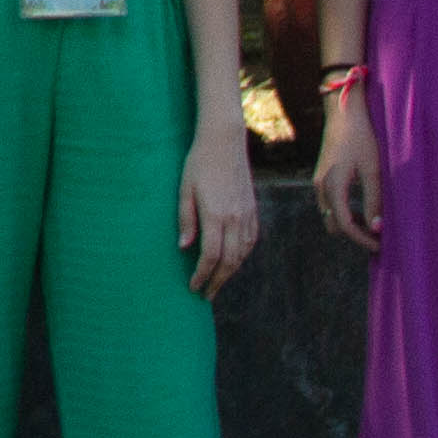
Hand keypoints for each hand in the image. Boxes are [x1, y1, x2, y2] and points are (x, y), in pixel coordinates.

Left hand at [176, 130, 260, 298]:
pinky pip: (251, 240)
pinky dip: (243, 256)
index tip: (193, 286)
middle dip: (217, 281)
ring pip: (243, 253)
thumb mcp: (184, 190)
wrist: (225, 142)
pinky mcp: (253, 209)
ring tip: (218, 282)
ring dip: (231, 272)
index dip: (202, 275)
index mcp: (216, 215)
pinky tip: (234, 261)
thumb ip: (186, 220)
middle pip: (229, 260)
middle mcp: (235, 218)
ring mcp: (247, 214)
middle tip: (206, 295)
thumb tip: (184, 248)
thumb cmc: (199, 164)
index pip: (211, 256)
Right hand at [314, 92, 384, 249]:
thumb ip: (374, 200)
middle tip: (378, 235)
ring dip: (349, 223)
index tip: (381, 246)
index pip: (345, 225)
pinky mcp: (321, 176)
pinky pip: (329, 204)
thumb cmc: (361, 138)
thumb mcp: (372, 170)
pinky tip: (361, 206)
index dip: (363, 239)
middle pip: (334, 225)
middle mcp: (321, 187)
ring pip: (330, 215)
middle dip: (354, 234)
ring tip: (372, 221)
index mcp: (332, 186)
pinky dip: (344, 211)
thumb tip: (377, 228)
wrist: (344, 112)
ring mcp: (318, 182)